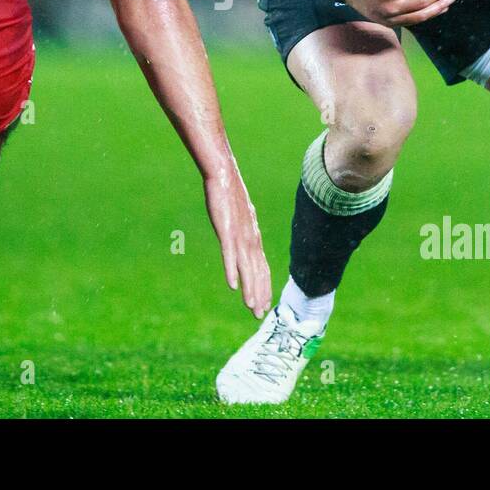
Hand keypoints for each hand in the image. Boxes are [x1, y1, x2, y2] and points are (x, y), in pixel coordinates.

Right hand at [203, 168, 271, 317]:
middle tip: (260, 314)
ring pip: (246, 268)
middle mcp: (250, 239)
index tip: (265, 304)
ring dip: (250, 289)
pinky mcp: (226, 230)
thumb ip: (243, 231)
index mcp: (253, 237)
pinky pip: (230, 254)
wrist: (224, 175)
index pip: (262, 267)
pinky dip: (232, 270)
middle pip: (257, 272)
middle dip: (260, 294)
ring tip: (251, 307)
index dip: (264, 286)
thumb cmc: (230, 195)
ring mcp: (238, 236)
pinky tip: (232, 285)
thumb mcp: (240, 217)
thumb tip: (244, 240)